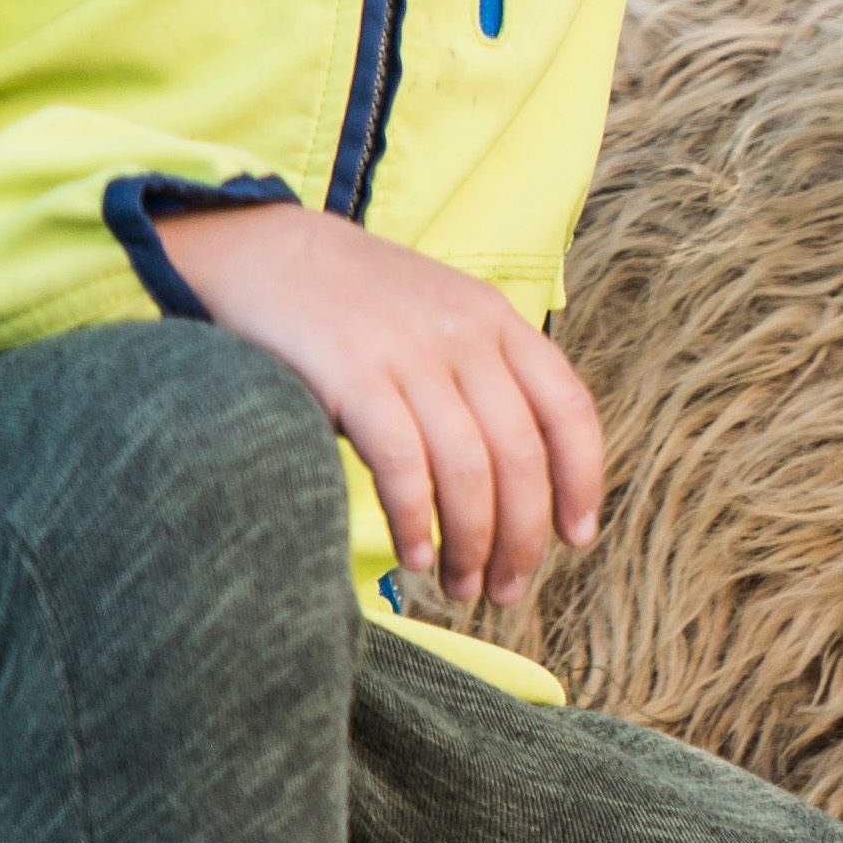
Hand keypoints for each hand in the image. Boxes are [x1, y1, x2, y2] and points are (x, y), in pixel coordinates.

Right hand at [152, 197, 608, 598]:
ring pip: (469, 470)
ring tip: (463, 588)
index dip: (582, 482)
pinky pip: (404, 467)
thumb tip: (521, 480)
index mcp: (498, 322)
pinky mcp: (353, 376)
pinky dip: (416, 523)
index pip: (568, 411)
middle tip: (506, 589)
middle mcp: (465, 336)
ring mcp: (410, 354)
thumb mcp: (440, 320)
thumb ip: (483, 379)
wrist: (260, 253)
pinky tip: (415, 557)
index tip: (577, 539)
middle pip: (522, 457)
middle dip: (523, 537)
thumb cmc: (354, 307)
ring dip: (472, 544)